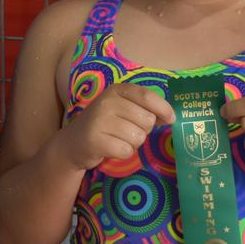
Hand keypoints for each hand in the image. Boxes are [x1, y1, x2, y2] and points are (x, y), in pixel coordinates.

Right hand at [60, 82, 174, 169]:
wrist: (73, 143)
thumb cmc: (105, 124)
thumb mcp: (122, 109)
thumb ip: (145, 109)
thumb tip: (171, 117)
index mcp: (117, 90)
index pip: (147, 96)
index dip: (163, 108)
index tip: (171, 119)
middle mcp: (107, 102)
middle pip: (146, 120)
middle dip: (143, 130)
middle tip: (128, 131)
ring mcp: (100, 120)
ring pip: (138, 137)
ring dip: (133, 143)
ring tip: (118, 139)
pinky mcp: (96, 139)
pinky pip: (126, 150)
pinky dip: (123, 153)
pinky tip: (112, 148)